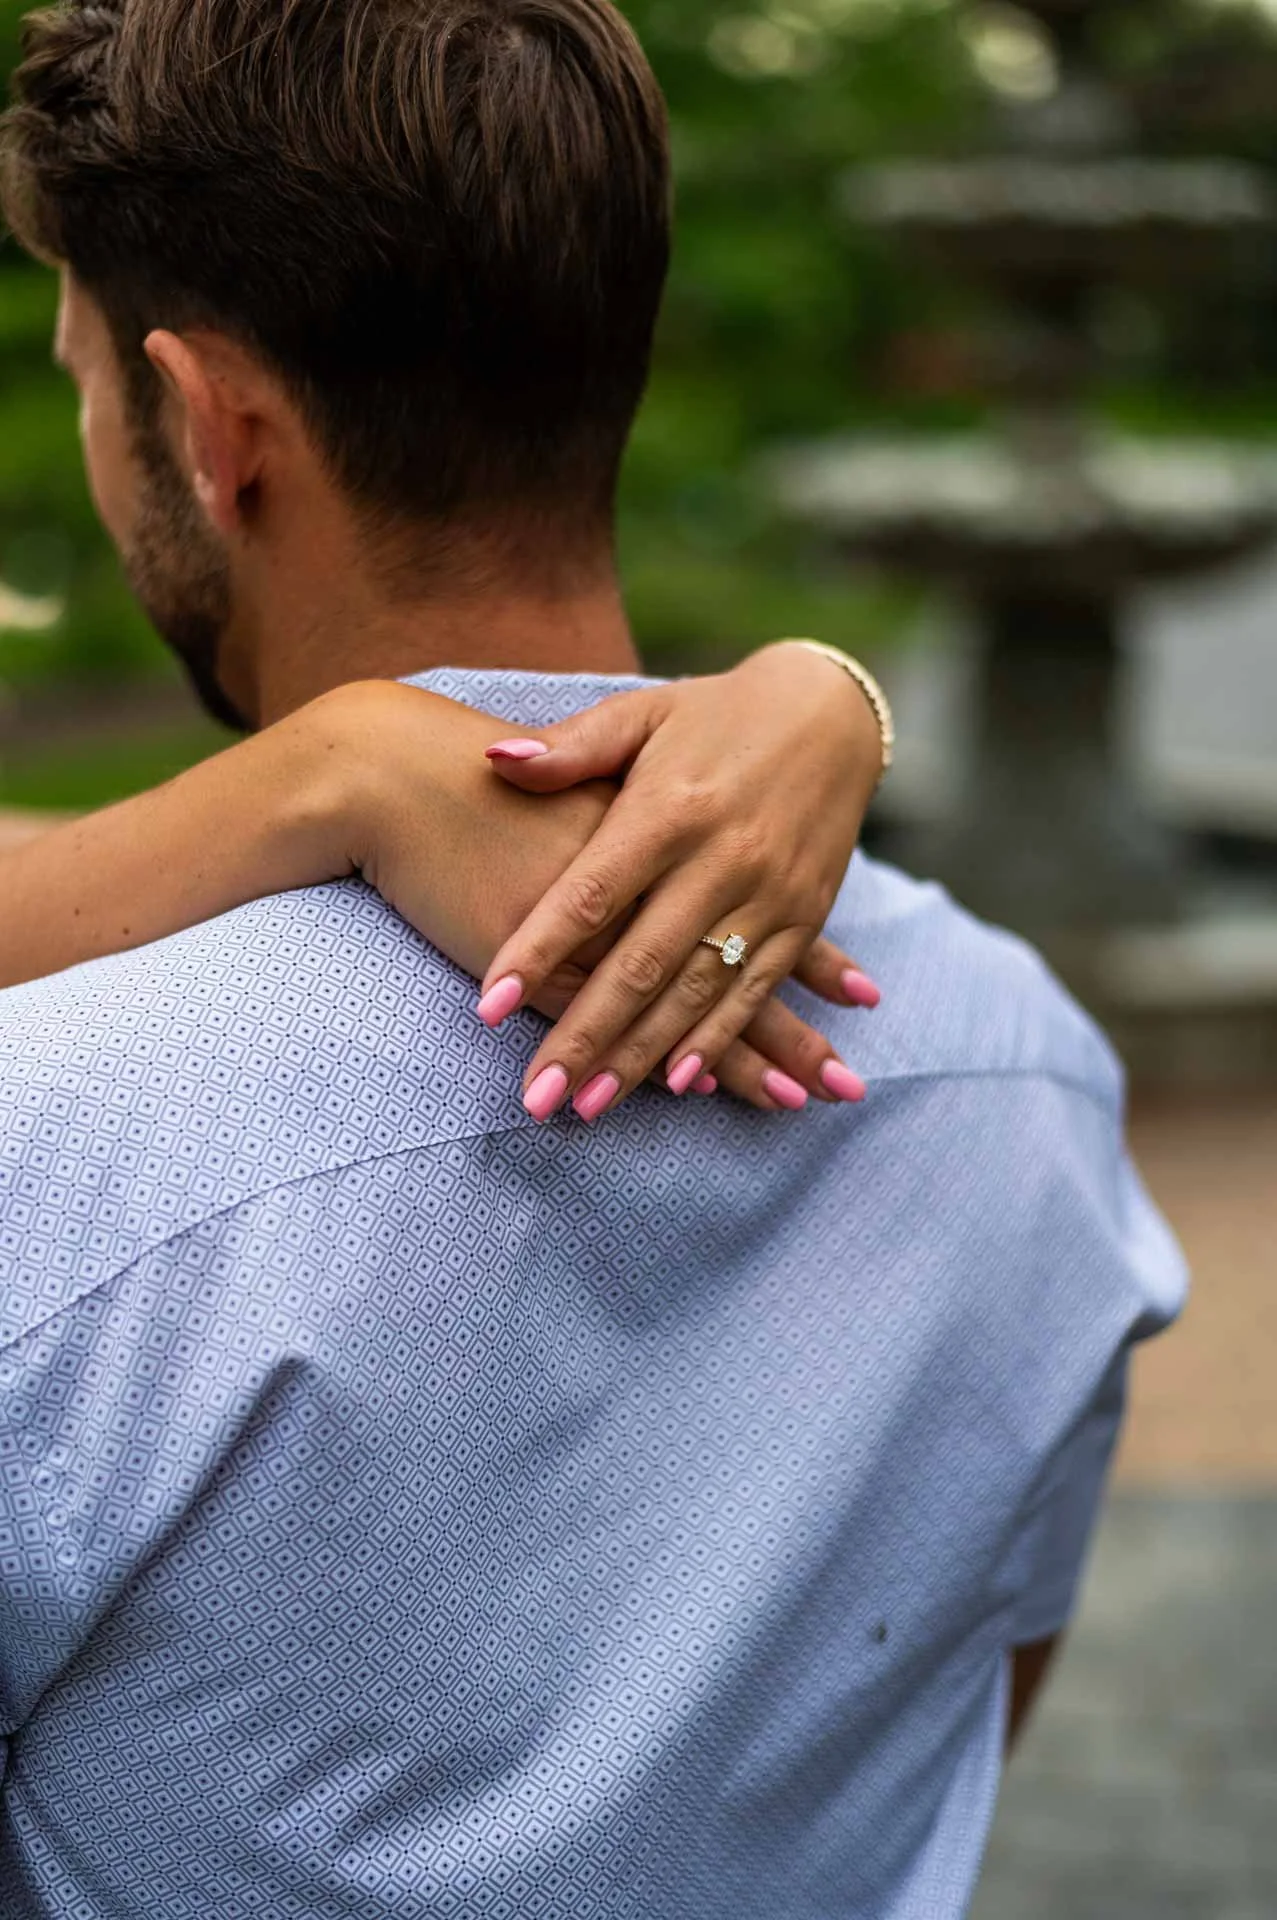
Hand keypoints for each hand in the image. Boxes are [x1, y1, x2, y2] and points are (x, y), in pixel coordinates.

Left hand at [473, 640, 884, 1116]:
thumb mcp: (640, 714)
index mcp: (669, 807)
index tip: (488, 1007)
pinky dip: (720, 1039)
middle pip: (641, 963)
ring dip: (642, 1056)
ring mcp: (768, 893)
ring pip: (696, 991)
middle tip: (536, 1096)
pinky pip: (758, 990)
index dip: (538, 951)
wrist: (831, 711)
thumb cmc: (714, 715)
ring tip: (588, 1106)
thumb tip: (492, 758)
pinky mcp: (804, 917)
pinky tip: (680, 1084)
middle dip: (586, 1037)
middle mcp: (721, 857)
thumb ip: (570, 749)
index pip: (592, 893)